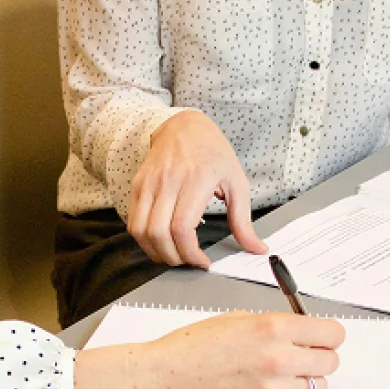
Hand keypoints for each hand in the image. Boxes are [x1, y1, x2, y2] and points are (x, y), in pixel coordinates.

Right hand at [73, 312, 344, 388]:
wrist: (164, 380)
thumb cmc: (193, 347)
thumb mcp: (238, 319)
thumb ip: (275, 325)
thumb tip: (304, 332)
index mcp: (273, 328)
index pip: (332, 334)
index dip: (328, 335)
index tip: (322, 338)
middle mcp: (280, 359)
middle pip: (331, 362)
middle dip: (318, 357)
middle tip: (300, 356)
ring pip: (317, 388)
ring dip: (303, 381)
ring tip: (277, 376)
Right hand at [128, 111, 267, 267]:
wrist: (184, 126)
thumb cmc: (213, 153)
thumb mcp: (237, 182)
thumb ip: (243, 220)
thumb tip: (256, 248)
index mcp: (196, 179)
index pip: (182, 227)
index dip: (190, 253)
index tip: (202, 261)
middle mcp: (168, 181)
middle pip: (158, 233)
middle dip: (173, 257)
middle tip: (187, 261)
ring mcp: (149, 183)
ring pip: (140, 230)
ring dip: (155, 252)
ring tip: (173, 255)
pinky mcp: (137, 185)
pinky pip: (133, 221)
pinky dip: (144, 239)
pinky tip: (160, 242)